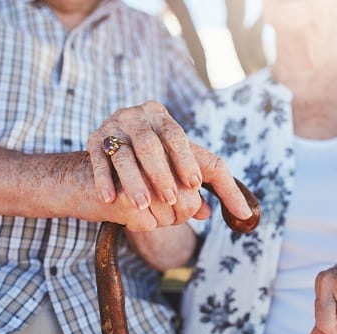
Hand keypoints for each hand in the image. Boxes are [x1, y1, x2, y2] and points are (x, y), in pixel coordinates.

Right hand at [87, 100, 252, 220]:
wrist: (116, 146)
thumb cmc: (159, 159)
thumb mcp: (185, 164)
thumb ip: (211, 185)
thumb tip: (242, 214)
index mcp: (162, 117)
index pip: (177, 136)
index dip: (185, 159)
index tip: (193, 183)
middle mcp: (137, 116)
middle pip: (148, 144)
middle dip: (160, 173)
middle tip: (169, 199)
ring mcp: (113, 126)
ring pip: (122, 153)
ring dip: (133, 181)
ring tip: (142, 205)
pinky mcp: (93, 139)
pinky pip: (97, 160)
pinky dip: (103, 180)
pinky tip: (109, 200)